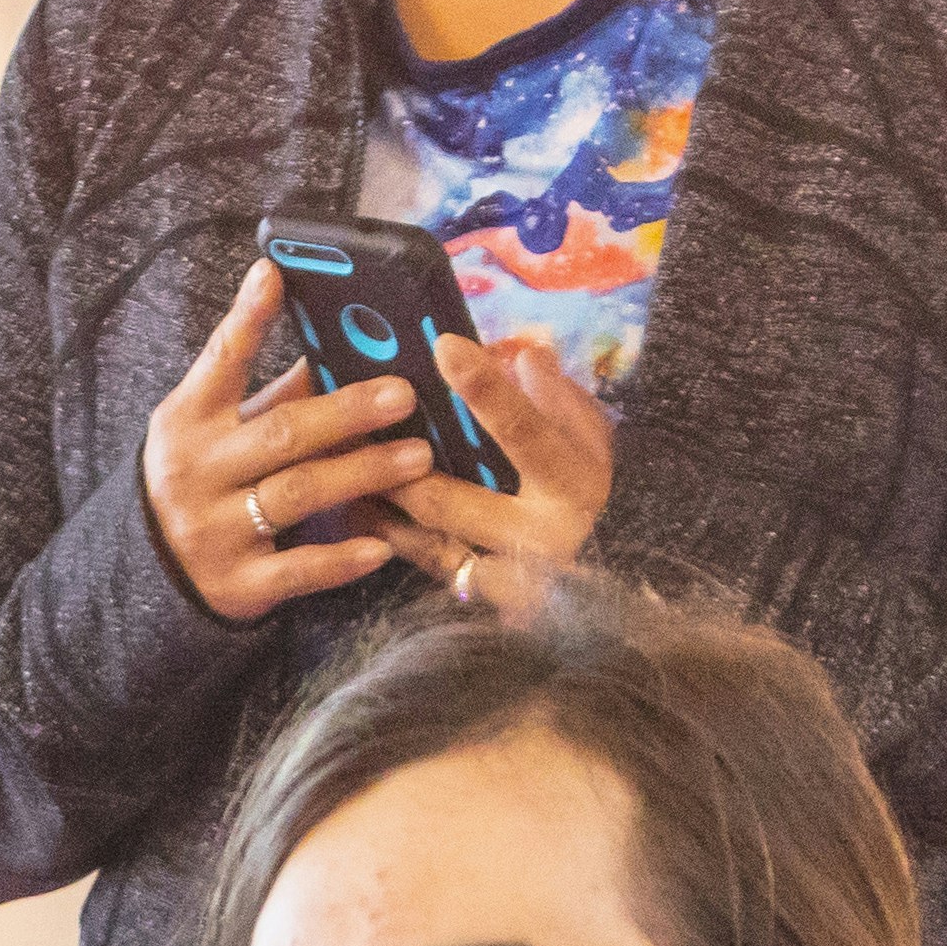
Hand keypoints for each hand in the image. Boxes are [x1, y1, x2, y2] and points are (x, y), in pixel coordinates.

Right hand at [137, 265, 430, 625]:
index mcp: (188, 421)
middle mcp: (195, 472)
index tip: (274, 274)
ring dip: (363, 473)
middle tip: (406, 395)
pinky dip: (341, 558)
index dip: (246, 318)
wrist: (145, 572)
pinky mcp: (236, 585)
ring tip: (420, 458)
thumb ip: (272, 396)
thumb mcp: (217, 432)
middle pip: (282, 433)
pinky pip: (297, 569)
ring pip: (298, 494)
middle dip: (348, 411)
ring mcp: (213, 531)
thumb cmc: (202, 481)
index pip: (219, 362)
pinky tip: (383, 544)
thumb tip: (341, 347)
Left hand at [384, 331, 618, 614]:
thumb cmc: (586, 483)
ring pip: (428, 540)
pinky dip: (388, 534)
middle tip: (356, 427)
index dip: (484, 389)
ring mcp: (506, 579)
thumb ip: (557, 396)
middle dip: (400, 466)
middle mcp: (539, 540)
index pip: (524, 432)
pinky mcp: (480, 599)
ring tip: (339, 465)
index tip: (444, 346)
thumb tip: (526, 354)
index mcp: (573, 487)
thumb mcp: (588, 435)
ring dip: (382, 503)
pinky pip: (424, 565)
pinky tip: (356, 503)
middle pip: (451, 501)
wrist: (606, 565)